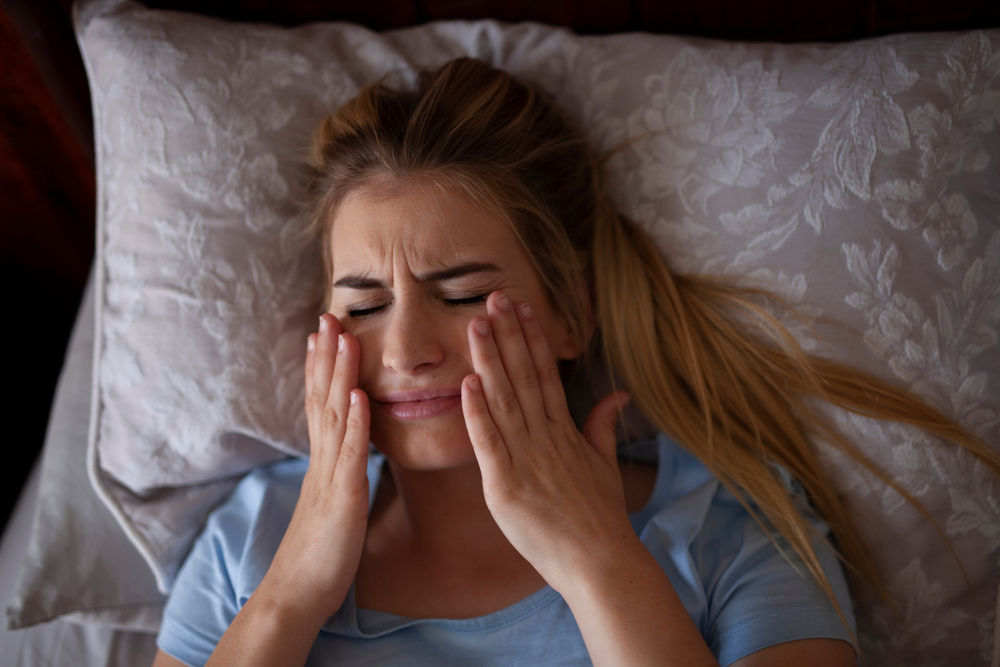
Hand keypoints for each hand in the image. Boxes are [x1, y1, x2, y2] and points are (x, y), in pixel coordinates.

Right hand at [262, 313, 370, 623]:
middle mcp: (323, 462)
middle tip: (330, 316)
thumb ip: (339, 473)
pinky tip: (361, 396)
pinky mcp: (344, 498)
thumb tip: (350, 452)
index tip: (324, 333)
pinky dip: (356, 423)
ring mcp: (331, 477)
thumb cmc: (319, 554)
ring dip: (341, 375)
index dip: (322, 367)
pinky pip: (351, 456)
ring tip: (346, 338)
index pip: (320, 404)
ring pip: (336, 417)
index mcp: (323, 462)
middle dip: (327, 357)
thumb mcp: (332, 503)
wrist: (296, 595)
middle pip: (323, 399)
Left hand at [460, 291, 633, 593]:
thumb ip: (603, 426)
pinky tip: (468, 383)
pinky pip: (489, 443)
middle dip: (507, 335)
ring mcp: (526, 460)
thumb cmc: (601, 518)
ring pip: (505, 401)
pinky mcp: (506, 486)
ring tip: (476, 324)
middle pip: (524, 377)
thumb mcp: (605, 464)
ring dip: (490, 361)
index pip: (545, 374)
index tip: (520, 308)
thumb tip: (618, 393)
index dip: (530, 338)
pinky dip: (478, 413)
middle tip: (493, 297)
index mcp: (564, 432)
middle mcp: (545, 438)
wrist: (600, 561)